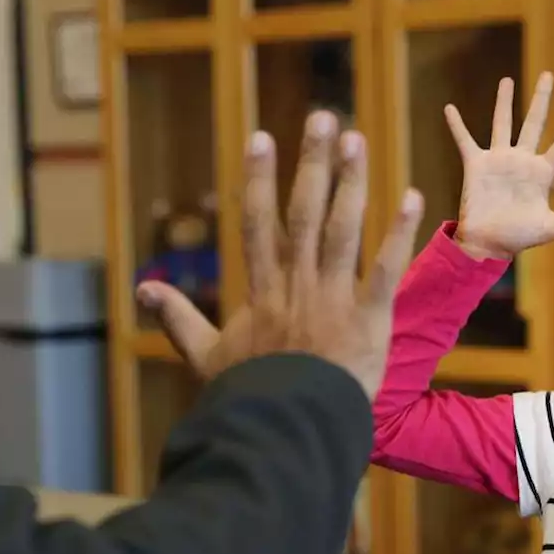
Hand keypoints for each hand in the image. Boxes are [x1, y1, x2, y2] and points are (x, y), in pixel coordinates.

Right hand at [137, 110, 424, 398]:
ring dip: (350, 184)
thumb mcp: (206, 357)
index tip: (262, 137)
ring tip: (356, 142)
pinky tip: (410, 197)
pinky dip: (397, 234)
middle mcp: (296, 286)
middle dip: (311, 164)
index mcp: (262, 291)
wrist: (286, 434)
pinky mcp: (367, 322)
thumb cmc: (248, 397)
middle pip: (303, 214)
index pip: (259, 224)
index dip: (261, 179)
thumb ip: (178, 318)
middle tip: (324, 119)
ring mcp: (332, 301)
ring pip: (341, 232)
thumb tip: (143, 287)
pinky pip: (383, 271)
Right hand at [445, 72, 553, 259]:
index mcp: (542, 172)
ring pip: (502, 124)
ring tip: (507, 80)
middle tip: (548, 74)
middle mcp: (522, 161)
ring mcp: (498, 160)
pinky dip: (456, 125)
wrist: (487, 244)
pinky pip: (465, 140)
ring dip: (504, 102)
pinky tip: (449, 108)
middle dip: (541, 99)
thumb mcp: (550, 228)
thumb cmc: (518, 237)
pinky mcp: (476, 165)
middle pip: (534, 122)